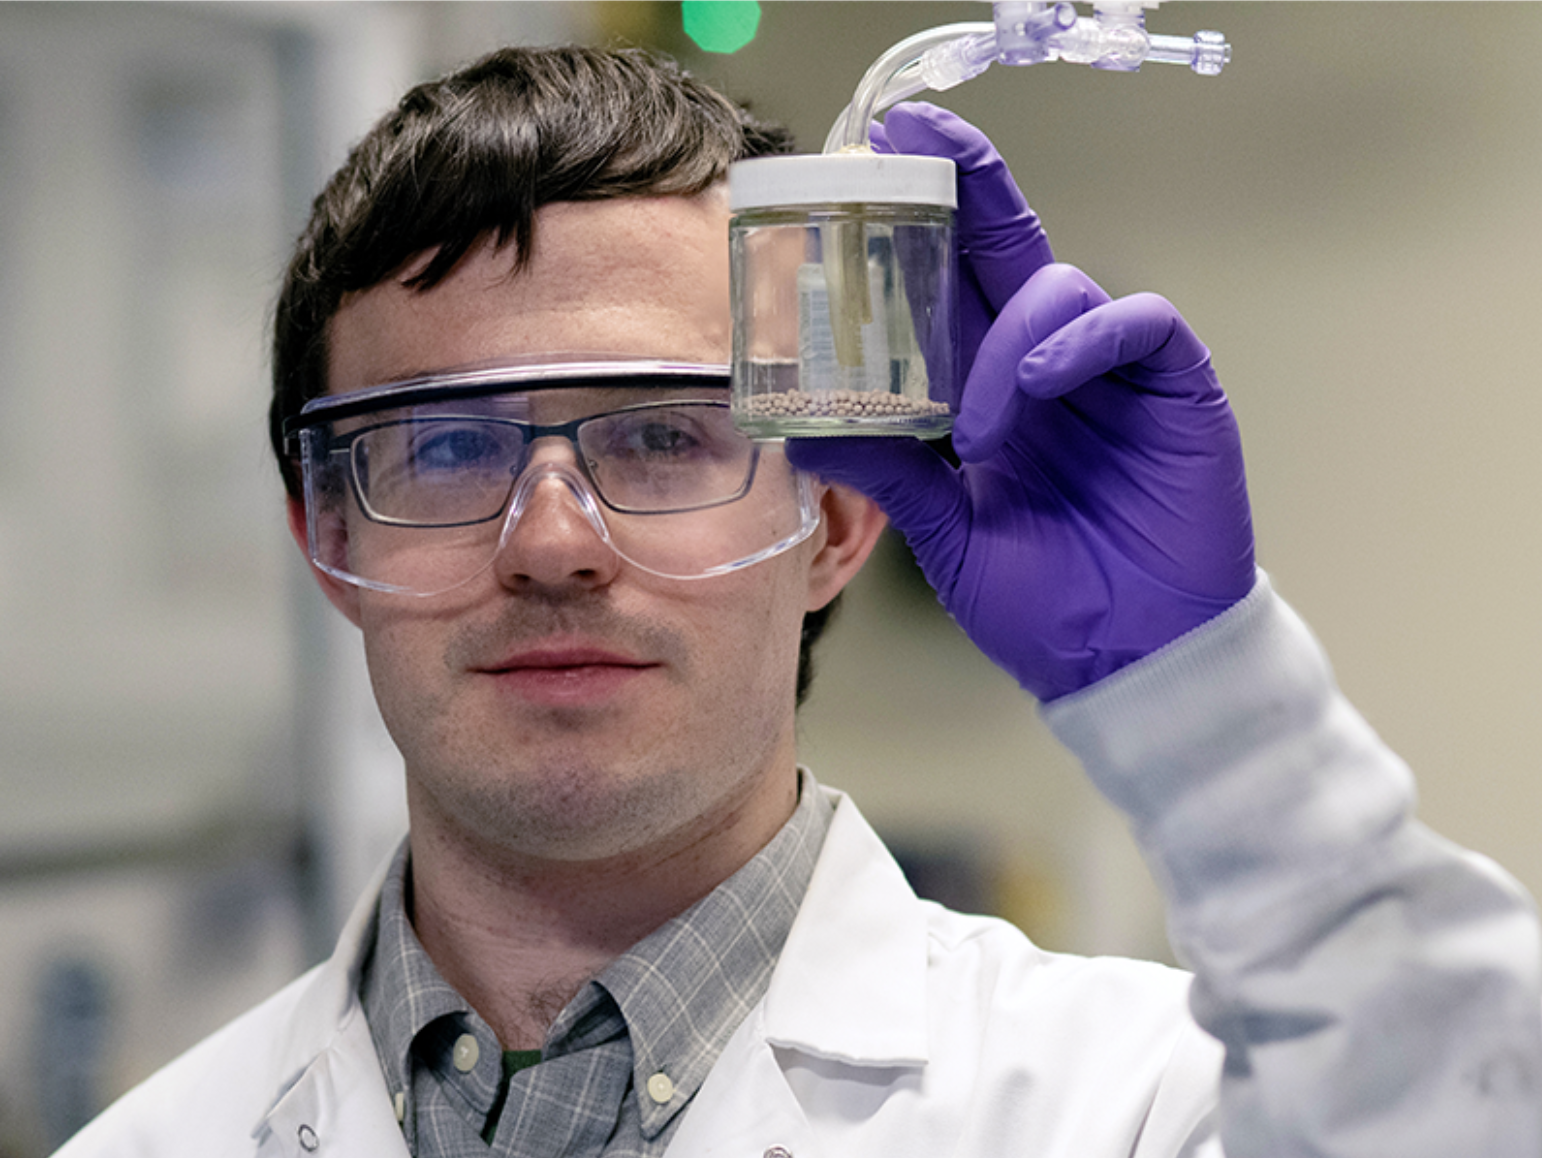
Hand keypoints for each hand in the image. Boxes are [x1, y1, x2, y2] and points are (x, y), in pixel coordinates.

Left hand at [788, 104, 1254, 700]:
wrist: (1127, 661)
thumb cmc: (1045, 603)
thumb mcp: (947, 534)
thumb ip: (890, 474)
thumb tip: (801, 430)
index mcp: (992, 391)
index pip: (953, 287)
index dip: (919, 225)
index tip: (869, 167)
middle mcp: (1049, 368)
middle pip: (1007, 248)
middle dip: (964, 185)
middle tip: (912, 137)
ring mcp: (1112, 375)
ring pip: (1060, 286)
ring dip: (1006, 340)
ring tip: (977, 430)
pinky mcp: (1177, 389)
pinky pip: (1136, 323)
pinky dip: (1082, 339)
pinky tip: (1042, 380)